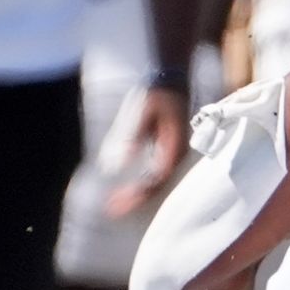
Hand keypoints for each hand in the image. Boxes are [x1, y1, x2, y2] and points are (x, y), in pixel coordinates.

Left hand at [90, 80, 191, 222]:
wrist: (172, 79)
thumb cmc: (158, 92)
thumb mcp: (143, 110)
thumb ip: (134, 137)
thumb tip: (122, 164)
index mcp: (174, 146)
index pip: (156, 179)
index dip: (138, 194)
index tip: (119, 203)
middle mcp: (178, 154)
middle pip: (157, 186)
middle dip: (134, 200)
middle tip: (111, 210)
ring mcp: (175, 154)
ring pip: (157, 182)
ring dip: (137, 194)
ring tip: (115, 204)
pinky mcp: (169, 152)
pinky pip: (156, 174)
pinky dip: (141, 184)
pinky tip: (128, 190)